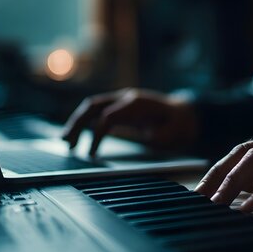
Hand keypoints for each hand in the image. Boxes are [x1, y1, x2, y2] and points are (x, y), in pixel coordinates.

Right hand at [62, 88, 197, 155]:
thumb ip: (156, 136)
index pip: (108, 115)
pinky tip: (77, 136)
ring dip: (77, 122)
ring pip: (92, 106)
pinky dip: (84, 122)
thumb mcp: (171, 134)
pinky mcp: (119, 107)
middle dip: (77, 123)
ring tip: (66, 141)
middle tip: (67, 143)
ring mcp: (122, 100)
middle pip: (94, 105)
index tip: (91, 153)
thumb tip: (144, 137)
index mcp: (138, 103)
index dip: (97, 134)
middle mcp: (127, 98)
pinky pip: (97, 111)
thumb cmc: (179, 126)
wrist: (186, 114)